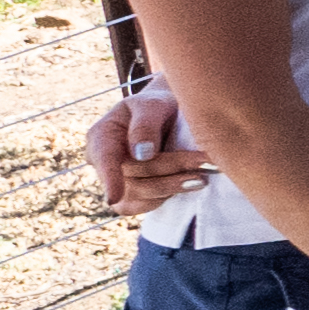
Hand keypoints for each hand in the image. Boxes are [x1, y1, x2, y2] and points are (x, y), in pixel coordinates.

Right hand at [82, 83, 209, 218]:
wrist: (170, 114)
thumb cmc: (158, 106)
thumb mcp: (152, 104)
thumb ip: (145, 124)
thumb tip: (141, 154)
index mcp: (101, 136)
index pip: (104, 160)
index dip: (109, 179)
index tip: (114, 197)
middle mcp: (104, 162)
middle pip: (131, 177)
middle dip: (170, 171)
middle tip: (206, 163)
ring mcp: (117, 180)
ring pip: (139, 196)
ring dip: (173, 187)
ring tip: (202, 177)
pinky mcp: (133, 194)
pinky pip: (145, 205)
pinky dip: (169, 195)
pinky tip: (190, 182)